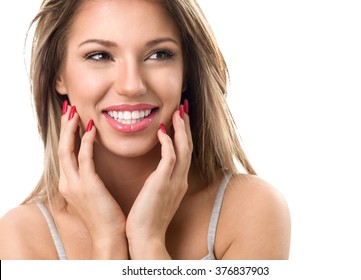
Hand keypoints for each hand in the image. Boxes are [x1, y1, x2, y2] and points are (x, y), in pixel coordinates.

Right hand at [58, 104, 126, 258]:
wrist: (110, 236)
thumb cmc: (106, 215)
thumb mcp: (93, 194)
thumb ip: (89, 178)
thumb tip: (93, 165)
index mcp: (69, 183)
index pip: (65, 153)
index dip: (67, 135)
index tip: (72, 119)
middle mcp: (67, 182)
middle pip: (61, 148)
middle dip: (64, 127)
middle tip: (69, 109)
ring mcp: (75, 184)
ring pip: (67, 150)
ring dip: (71, 130)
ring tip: (75, 113)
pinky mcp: (87, 185)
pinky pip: (84, 158)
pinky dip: (86, 142)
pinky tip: (91, 129)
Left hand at [126, 106, 192, 258]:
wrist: (145, 237)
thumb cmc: (146, 218)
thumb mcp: (157, 197)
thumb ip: (160, 182)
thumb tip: (156, 173)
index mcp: (178, 182)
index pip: (184, 152)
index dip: (183, 134)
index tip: (179, 119)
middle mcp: (180, 179)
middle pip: (188, 146)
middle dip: (186, 126)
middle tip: (183, 108)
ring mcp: (174, 181)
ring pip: (183, 148)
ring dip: (181, 129)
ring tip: (177, 112)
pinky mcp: (163, 183)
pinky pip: (170, 157)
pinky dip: (168, 142)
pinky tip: (162, 130)